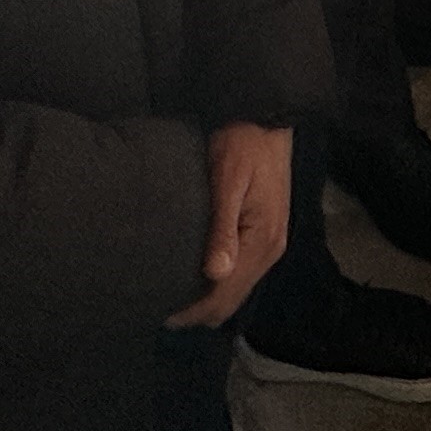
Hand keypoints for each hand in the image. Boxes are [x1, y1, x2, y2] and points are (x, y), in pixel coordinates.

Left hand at [167, 122, 292, 327]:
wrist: (266, 117)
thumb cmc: (242, 144)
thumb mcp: (228, 180)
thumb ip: (223, 227)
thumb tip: (215, 274)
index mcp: (262, 241)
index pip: (225, 293)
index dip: (194, 309)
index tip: (161, 312)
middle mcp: (270, 250)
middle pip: (233, 300)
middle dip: (198, 312)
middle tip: (160, 308)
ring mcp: (270, 245)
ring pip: (237, 291)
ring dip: (208, 300)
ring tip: (173, 296)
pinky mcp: (264, 235)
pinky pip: (241, 275)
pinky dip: (218, 285)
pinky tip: (195, 276)